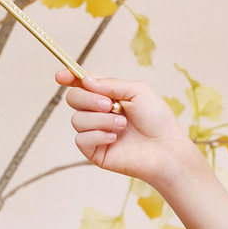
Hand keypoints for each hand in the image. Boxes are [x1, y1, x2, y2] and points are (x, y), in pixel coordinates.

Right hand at [55, 66, 195, 189]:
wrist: (166, 149)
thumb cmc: (157, 120)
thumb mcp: (137, 91)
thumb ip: (110, 84)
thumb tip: (85, 80)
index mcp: (107, 96)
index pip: (81, 84)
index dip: (69, 78)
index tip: (61, 76)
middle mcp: (99, 113)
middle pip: (73, 99)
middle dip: (87, 99)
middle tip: (109, 104)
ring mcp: (96, 133)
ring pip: (77, 120)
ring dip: (100, 120)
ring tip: (122, 124)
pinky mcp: (95, 152)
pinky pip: (81, 139)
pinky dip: (98, 135)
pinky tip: (115, 138)